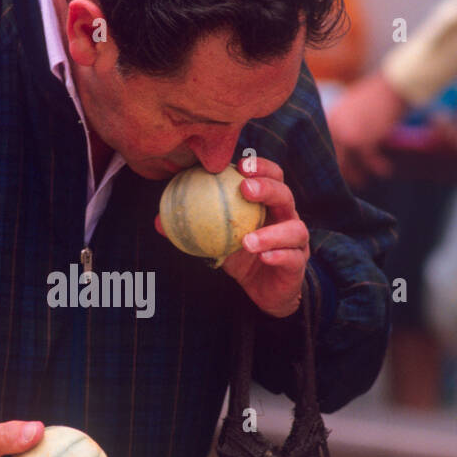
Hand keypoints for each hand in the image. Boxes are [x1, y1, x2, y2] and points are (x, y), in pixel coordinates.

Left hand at [154, 157, 308, 317]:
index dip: (260, 167)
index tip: (240, 165)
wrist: (263, 291)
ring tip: (248, 240)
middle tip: (245, 189)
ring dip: (271, 232)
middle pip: (285, 194)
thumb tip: (158, 221)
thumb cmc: (241, 257)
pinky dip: (278, 255)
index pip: (270, 177)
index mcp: (268, 205)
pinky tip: (262, 257)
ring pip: (294, 229)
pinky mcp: (298, 264)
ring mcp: (297, 242)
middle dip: (267, 188)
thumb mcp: (216, 240)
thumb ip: (193, 228)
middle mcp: (287, 218)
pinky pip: (292, 257)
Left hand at [327, 71, 406, 187]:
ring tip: (363, 183)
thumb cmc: (375, 97)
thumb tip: (338, 148)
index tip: (327, 177)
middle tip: (344, 185)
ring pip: (346, 164)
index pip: (320, 146)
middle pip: (331, 158)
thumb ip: (340, 125)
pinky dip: (377, 167)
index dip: (324, 163)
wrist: (393, 86)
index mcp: (328, 118)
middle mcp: (333, 128)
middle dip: (337, 174)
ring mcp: (346, 135)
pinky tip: (385, 170)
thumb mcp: (350, 108)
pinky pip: (367, 161)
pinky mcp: (363, 141)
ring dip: (356, 176)